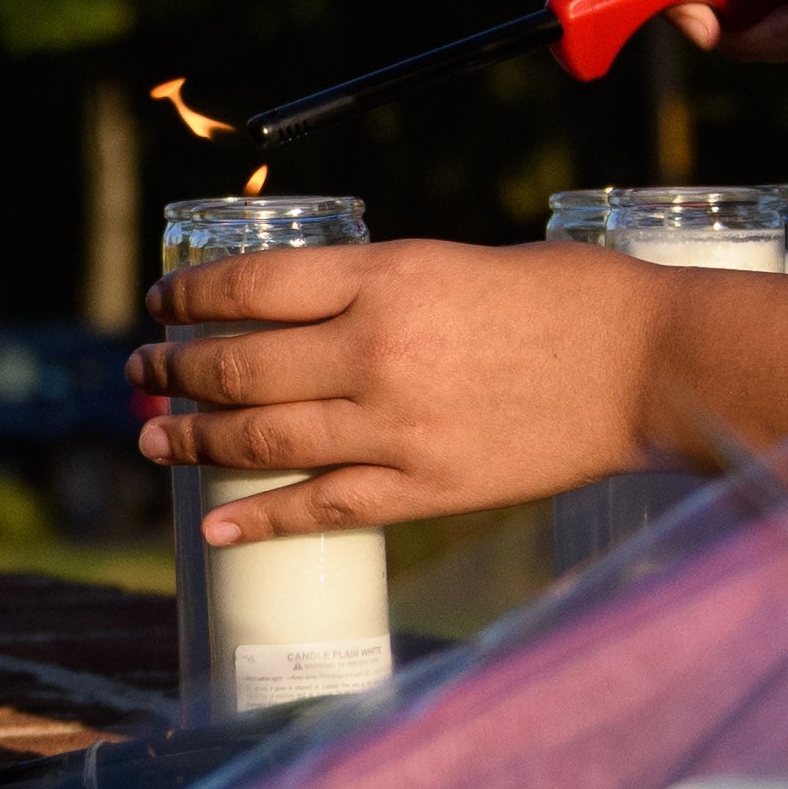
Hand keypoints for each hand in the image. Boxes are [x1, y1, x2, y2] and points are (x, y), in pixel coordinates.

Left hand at [132, 240, 662, 533]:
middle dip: (173, 371)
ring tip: (152, 443)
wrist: (650, 366)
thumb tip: (311, 323)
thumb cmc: (569, 299)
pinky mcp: (427, 487)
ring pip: (262, 440)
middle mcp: (376, 350)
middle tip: (137, 374)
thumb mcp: (457, 263)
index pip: (251, 286)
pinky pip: (322, 508)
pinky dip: (259, 519)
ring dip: (193, 441)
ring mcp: (397, 426)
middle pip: (239, 366)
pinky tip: (215, 525)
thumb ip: (381, 292)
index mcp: (385, 276)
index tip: (159, 302)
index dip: (190, 296)